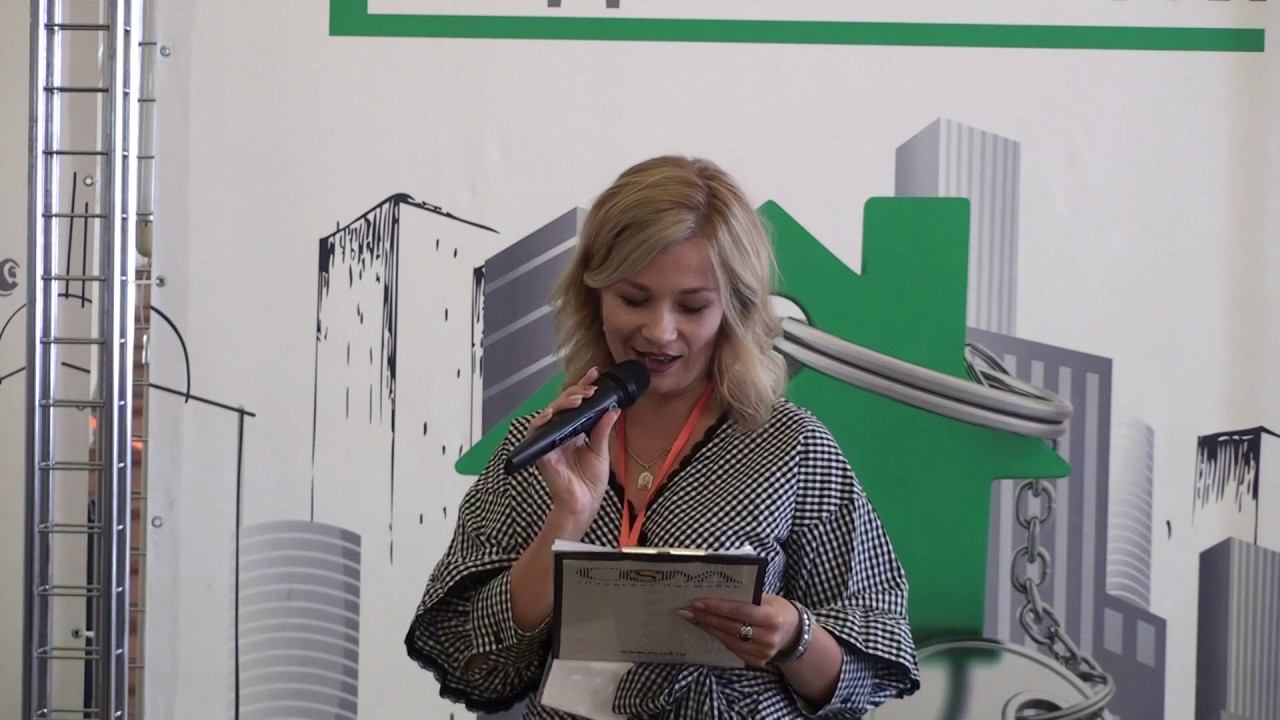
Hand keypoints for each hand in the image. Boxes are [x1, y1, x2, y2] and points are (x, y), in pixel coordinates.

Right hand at [530, 367, 620, 535]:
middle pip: (561, 404)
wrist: (584, 503)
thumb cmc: (590, 480)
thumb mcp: (601, 450)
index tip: (595, 373)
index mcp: (574, 430)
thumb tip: (612, 408)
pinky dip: (542, 420)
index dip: (583, 386)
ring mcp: (549, 440)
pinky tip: (551, 413)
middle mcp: (560, 432)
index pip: (576, 403)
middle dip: (575, 391)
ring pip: (549, 413)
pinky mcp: (542, 450)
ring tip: (578, 398)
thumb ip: (603, 429)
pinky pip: (536, 431)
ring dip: (562, 402)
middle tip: (589, 389)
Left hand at [679, 594, 800, 667]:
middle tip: (687, 609)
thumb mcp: (766, 598)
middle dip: (706, 617)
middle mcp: (768, 637)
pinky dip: (718, 637)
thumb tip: (714, 593)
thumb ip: (745, 597)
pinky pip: (732, 649)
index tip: (696, 601)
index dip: (716, 607)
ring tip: (693, 618)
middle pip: (730, 627)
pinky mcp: (757, 661)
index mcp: (771, 617)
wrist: (794, 632)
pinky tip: (707, 629)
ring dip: (708, 628)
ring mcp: (763, 652)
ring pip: (728, 640)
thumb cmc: (775, 608)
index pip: (738, 611)